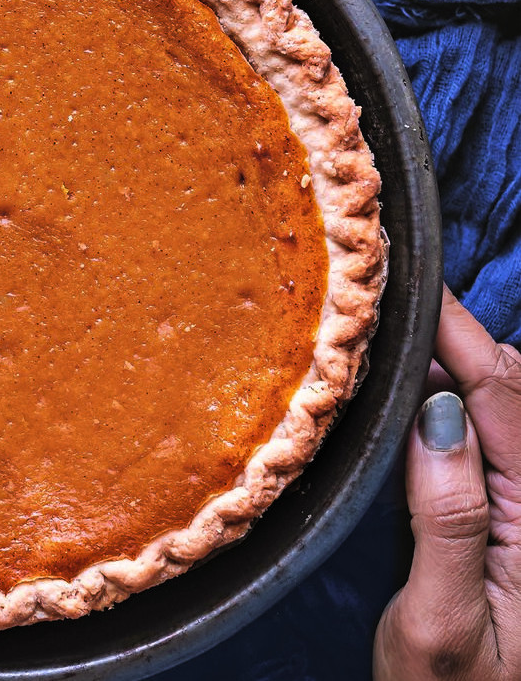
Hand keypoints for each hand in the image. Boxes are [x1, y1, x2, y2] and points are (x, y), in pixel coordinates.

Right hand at [374, 285, 520, 679]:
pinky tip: (433, 392)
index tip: (412, 278)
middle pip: (518, 390)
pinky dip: (471, 400)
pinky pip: (505, 441)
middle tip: (396, 292)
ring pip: (515, 409)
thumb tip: (437, 412)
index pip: (503, 396)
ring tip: (411, 328)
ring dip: (467, 362)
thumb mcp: (440, 628)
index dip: (459, 332)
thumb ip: (448, 519)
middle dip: (462, 333)